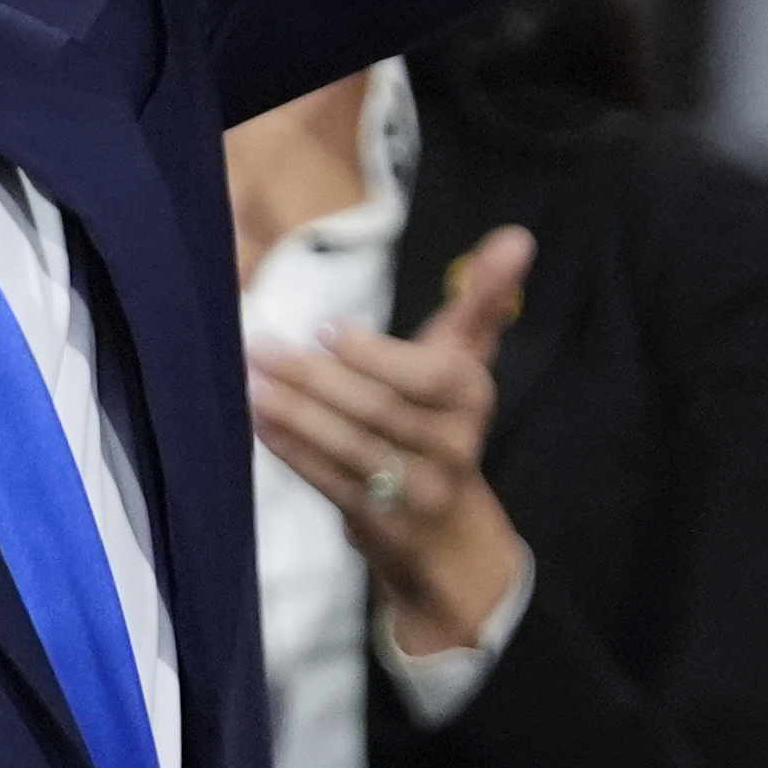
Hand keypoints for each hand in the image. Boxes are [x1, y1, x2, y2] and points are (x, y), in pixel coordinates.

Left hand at [249, 228, 529, 651]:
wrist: (447, 530)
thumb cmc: (444, 420)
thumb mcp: (468, 360)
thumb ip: (484, 298)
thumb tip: (516, 237)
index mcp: (472, 398)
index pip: (429, 375)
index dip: (376, 356)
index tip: (325, 329)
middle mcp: (453, 446)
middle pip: (380, 410)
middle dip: (316, 378)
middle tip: (261, 346)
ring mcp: (417, 490)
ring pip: (351, 447)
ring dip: (295, 414)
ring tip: (251, 381)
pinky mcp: (380, 523)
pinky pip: (331, 481)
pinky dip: (292, 450)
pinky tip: (259, 421)